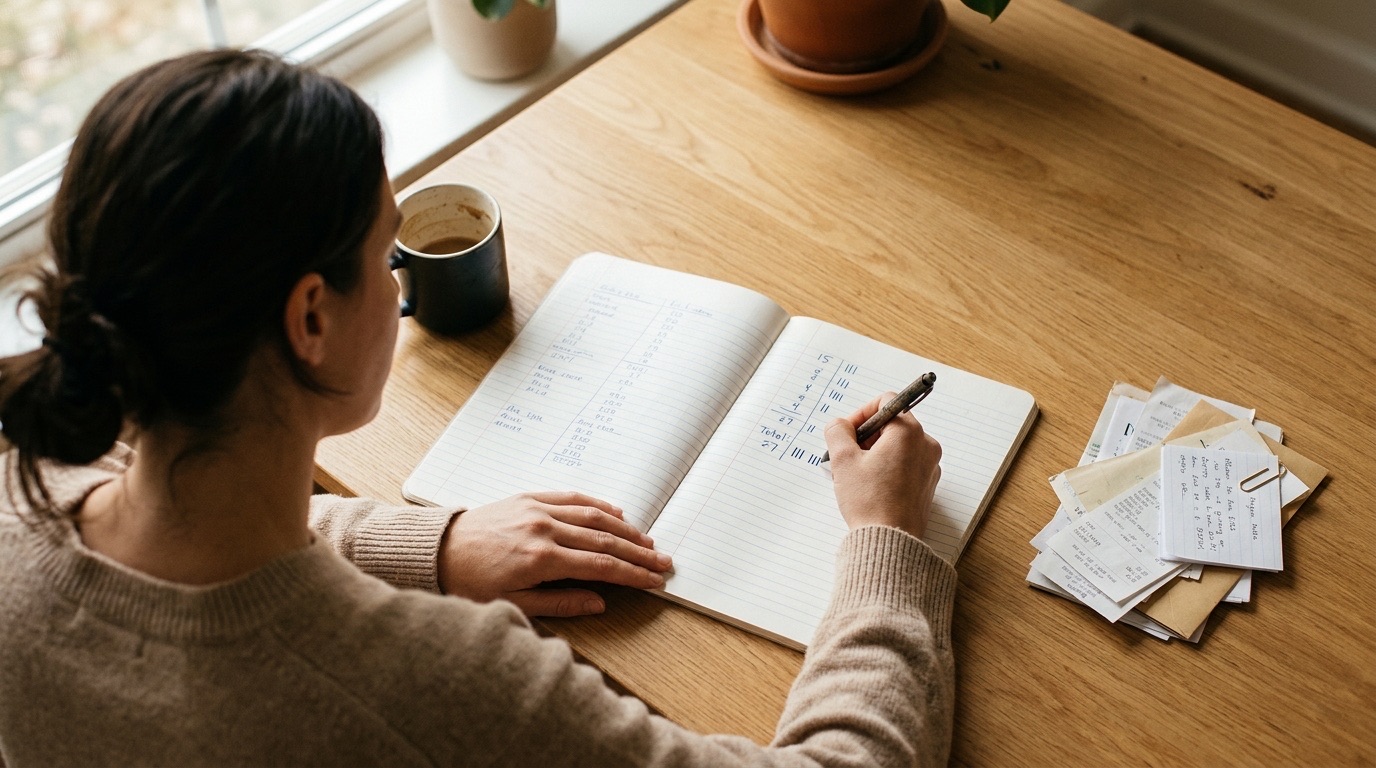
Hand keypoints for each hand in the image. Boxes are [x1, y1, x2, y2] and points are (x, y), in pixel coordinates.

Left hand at [437, 491, 671, 616]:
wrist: (437, 551)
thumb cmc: (469, 583)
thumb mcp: (511, 604)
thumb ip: (559, 603)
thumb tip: (599, 603)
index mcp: (541, 558)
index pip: (601, 565)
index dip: (632, 574)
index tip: (654, 580)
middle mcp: (543, 528)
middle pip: (605, 539)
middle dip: (639, 552)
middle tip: (663, 562)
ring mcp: (537, 508)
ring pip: (593, 515)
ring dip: (625, 528)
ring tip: (647, 541)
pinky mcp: (528, 497)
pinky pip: (571, 497)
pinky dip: (597, 504)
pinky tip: (616, 513)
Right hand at [823, 392, 941, 538]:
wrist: (890, 541)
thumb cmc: (868, 501)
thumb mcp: (842, 460)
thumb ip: (837, 431)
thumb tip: (840, 424)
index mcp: (908, 432)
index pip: (886, 401)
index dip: (861, 413)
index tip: (847, 432)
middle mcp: (925, 445)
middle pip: (892, 424)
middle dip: (867, 435)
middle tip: (847, 455)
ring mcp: (930, 466)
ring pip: (898, 446)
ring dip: (875, 452)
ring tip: (856, 474)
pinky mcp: (928, 484)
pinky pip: (906, 464)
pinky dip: (888, 468)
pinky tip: (870, 486)